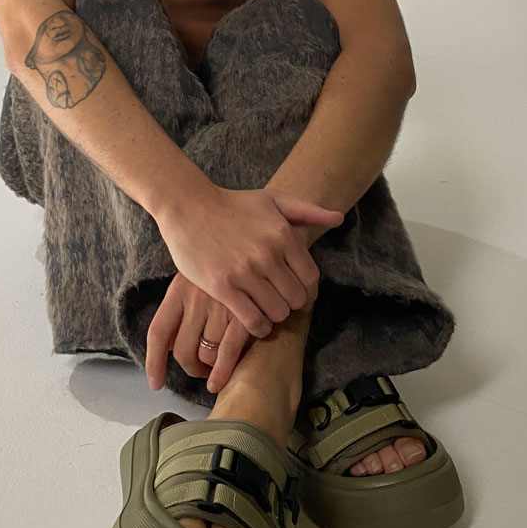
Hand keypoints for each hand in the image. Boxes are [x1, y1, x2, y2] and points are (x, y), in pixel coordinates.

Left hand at [144, 274, 251, 391]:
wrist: (253, 247)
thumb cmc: (226, 268)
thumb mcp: (196, 279)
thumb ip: (182, 309)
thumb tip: (169, 347)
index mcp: (180, 289)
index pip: (159, 331)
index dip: (154, 361)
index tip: (155, 383)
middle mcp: (196, 297)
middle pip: (182, 350)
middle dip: (191, 368)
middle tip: (201, 371)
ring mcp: (220, 306)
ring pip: (207, 355)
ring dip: (213, 367)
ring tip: (222, 363)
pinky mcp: (244, 313)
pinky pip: (228, 352)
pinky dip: (223, 371)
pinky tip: (221, 381)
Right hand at [155, 185, 341, 338]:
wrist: (188, 206)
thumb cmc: (232, 204)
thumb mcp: (272, 199)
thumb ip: (307, 210)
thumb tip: (338, 218)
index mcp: (283, 234)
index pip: (311, 278)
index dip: (308, 291)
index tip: (297, 294)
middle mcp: (267, 254)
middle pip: (296, 299)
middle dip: (290, 304)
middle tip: (280, 303)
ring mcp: (245, 272)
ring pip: (277, 313)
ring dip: (274, 317)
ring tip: (266, 311)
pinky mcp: (222, 286)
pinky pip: (252, 320)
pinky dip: (257, 327)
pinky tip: (254, 322)